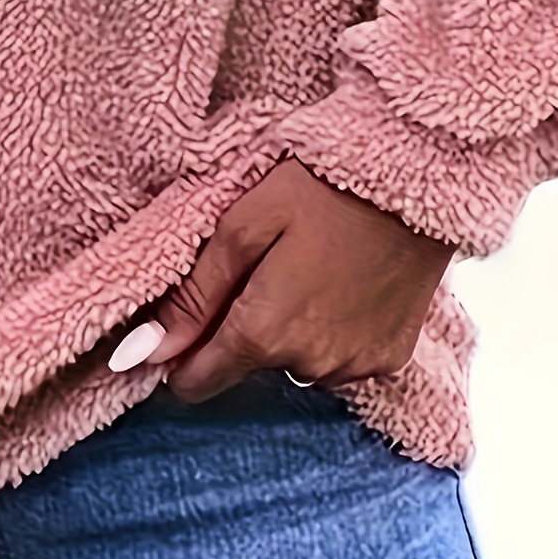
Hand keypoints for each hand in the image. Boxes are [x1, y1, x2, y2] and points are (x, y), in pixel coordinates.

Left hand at [108, 160, 455, 399]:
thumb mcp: (241, 225)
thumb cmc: (319, 186)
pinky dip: (330, 332)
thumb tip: (143, 352)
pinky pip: (339, 361)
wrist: (414, 176)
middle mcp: (309, 364)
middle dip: (240, 327)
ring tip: (303, 269)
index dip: (181, 355)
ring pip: (293, 364)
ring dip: (287, 332)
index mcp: (265, 333)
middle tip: (258, 266)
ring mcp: (355, 366)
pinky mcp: (390, 358)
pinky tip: (339, 284)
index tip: (183, 322)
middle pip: (247, 367)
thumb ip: (193, 296)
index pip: (199, 382)